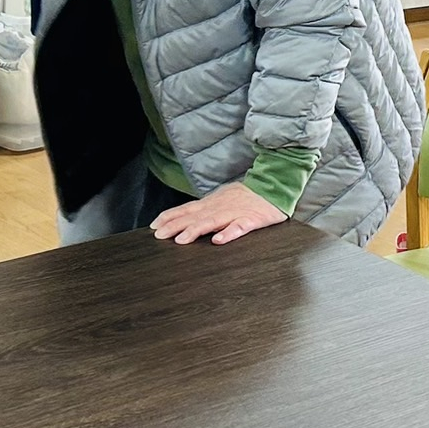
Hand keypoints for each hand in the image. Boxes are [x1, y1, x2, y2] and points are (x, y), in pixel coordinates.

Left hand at [150, 183, 286, 245]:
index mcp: (212, 202)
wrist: (274, 187)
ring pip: (212, 221)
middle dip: (175, 225)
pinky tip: (219, 241)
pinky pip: (239, 227)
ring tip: (182, 240)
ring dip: (196, 230)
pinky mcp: (252, 220)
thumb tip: (186, 219)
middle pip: (194, 216)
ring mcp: (235, 213)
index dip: (170, 217)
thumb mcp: (222, 199)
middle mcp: (220, 206)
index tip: (154, 226)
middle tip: (159, 235)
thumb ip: (206, 209)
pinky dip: (228, 233)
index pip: (187, 209)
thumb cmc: (246, 197)